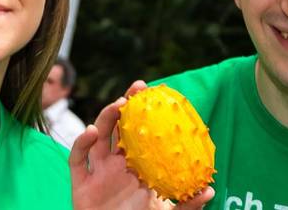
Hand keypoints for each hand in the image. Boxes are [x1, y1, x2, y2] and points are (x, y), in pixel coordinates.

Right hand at [71, 82, 213, 209]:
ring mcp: (96, 172)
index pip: (141, 133)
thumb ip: (187, 205)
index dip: (146, 113)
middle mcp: (115, 164)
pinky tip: (91, 131)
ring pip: (97, 137)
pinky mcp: (80, 183)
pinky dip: (81, 143)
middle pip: (118, 127)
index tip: (159, 94)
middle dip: (125, 105)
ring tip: (119, 105)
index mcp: (136, 165)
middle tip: (138, 89)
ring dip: (105, 118)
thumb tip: (210, 191)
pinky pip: (77, 160)